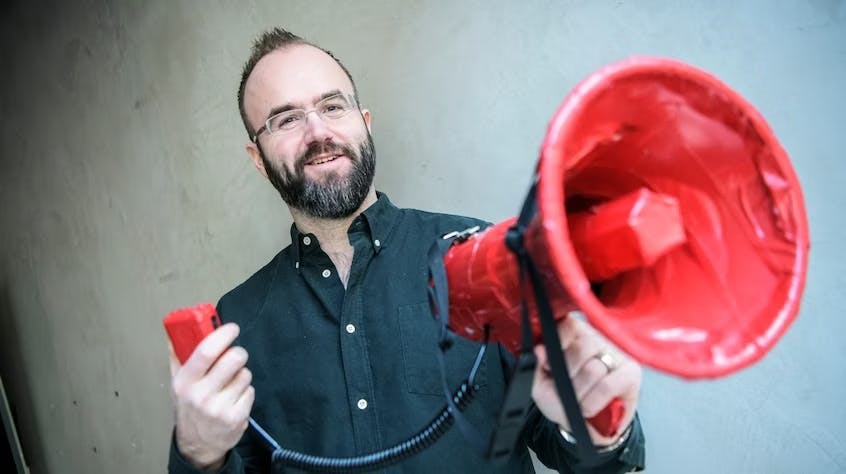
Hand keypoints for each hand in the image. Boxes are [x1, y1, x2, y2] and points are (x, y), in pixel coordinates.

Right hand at [169, 323, 254, 470]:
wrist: (197, 446)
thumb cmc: (189, 408)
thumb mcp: (177, 384)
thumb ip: (178, 356)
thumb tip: (178, 330)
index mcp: (185, 382)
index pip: (206, 352)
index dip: (222, 335)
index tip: (232, 328)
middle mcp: (201, 395)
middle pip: (233, 359)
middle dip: (239, 352)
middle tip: (235, 355)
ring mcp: (220, 408)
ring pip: (245, 374)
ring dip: (241, 374)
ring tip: (230, 383)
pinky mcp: (236, 418)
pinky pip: (251, 391)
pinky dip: (245, 391)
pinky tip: (234, 398)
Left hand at [531, 314, 640, 446]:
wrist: (584, 426)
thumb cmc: (563, 399)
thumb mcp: (541, 385)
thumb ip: (536, 367)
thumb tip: (539, 350)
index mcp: (575, 333)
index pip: (568, 325)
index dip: (557, 348)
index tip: (550, 367)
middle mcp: (598, 337)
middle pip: (582, 347)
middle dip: (568, 377)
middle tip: (565, 389)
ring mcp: (617, 353)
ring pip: (594, 368)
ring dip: (580, 393)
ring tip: (577, 402)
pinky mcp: (631, 372)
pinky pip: (608, 386)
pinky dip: (593, 402)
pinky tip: (590, 407)